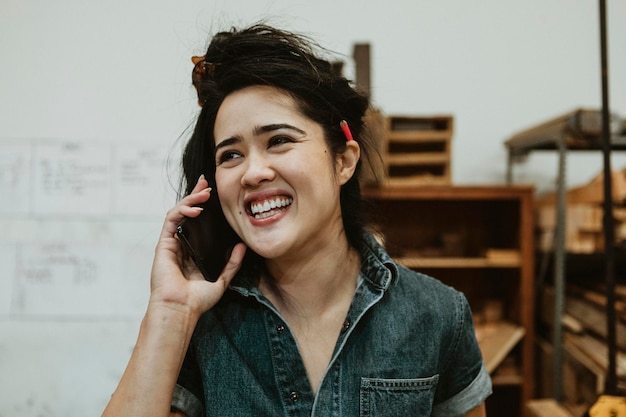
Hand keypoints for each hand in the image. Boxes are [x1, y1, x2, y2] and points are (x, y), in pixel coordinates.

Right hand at [149, 175, 246, 316]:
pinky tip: (196, 208)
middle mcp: (181, 244)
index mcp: (192, 251)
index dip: (203, 206)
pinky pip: (171, 220)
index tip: (212, 193)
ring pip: (178, 213)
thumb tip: (242, 246)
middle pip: (187, 213)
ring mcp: (171, 243)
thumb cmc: (197, 300)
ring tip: (204, 192)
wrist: (181, 309)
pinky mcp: (164, 244)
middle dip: (195, 195)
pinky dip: (182, 210)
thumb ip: (232, 263)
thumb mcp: (221, 280)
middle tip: (206, 183)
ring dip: (190, 199)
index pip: (198, 223)